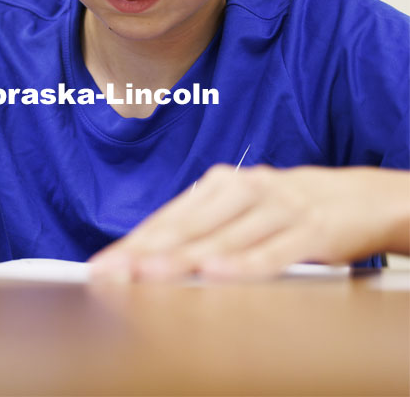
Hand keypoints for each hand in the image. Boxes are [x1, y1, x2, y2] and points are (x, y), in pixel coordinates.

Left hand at [89, 165, 409, 281]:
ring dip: (182, 259)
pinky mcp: (310, 229)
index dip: (132, 244)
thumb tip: (148, 258)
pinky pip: (271, 250)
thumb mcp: (239, 209)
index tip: (102, 266)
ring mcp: (276, 207)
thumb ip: (202, 229)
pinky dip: (242, 263)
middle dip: (143, 252)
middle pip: (184, 227)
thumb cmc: (284, 207)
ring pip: (221, 238)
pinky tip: (215, 273)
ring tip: (148, 275)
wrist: (359, 195)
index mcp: (218, 185)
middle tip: (112, 273)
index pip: (166, 219)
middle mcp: (242, 190)